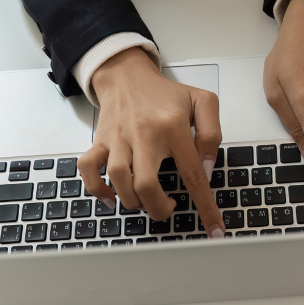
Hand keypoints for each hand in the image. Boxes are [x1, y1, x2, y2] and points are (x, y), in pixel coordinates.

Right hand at [77, 48, 224, 237]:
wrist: (127, 75)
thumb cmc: (166, 94)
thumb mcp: (202, 101)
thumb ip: (212, 133)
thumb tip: (206, 168)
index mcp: (173, 127)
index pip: (193, 174)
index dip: (205, 206)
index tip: (214, 230)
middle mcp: (144, 135)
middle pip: (146, 185)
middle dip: (158, 209)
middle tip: (168, 208)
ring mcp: (119, 139)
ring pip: (118, 180)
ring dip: (133, 202)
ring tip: (145, 201)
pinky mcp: (100, 142)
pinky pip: (88, 169)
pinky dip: (97, 189)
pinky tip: (112, 198)